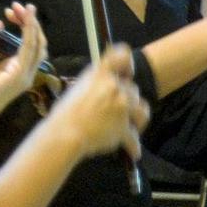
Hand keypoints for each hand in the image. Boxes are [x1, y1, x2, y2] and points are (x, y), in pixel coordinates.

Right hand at [55, 42, 149, 159]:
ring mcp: (122, 105)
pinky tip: (133, 152)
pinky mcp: (124, 126)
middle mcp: (114, 85)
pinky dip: (133, 146)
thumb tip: (113, 84)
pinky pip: (134, 137)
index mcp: (101, 73)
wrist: (64, 134)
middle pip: (133, 90)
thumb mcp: (80, 88)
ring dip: (137, 120)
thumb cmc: (65, 114)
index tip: (128, 73)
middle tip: (118, 114)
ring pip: (142, 110)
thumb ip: (98, 83)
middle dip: (128, 102)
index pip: (122, 54)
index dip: (129, 63)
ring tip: (130, 128)